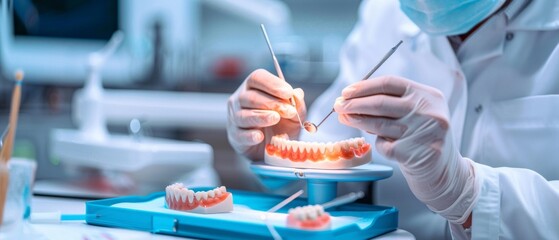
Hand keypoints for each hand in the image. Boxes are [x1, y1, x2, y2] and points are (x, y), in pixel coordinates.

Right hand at [227, 69, 305, 159]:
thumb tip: (298, 93)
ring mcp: (235, 118)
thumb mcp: (294, 114)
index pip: (257, 78)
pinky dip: (250, 135)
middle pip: (251, 97)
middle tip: (289, 111)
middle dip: (271, 103)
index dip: (272, 84)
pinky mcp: (235, 136)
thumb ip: (297, 104)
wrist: (273, 147)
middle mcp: (240, 99)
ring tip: (276, 119)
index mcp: (253, 87)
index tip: (288, 93)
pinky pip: (240, 134)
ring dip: (261, 117)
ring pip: (244, 115)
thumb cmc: (281, 124)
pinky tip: (260, 136)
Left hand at [334, 75, 477, 223]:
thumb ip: (393, 104)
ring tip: (344, 119)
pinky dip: (378, 144)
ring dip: (356, 121)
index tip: (346, 92)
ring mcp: (423, 132)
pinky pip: (384, 145)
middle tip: (338, 106)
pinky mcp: (414, 152)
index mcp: (430, 96)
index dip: (364, 87)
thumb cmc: (424, 140)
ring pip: (378, 124)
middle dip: (354, 104)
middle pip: (381, 102)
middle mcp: (429, 111)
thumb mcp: (417, 114)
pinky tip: (383, 144)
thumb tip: (353, 99)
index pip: (391, 83)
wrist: (447, 174)